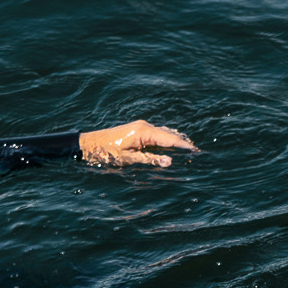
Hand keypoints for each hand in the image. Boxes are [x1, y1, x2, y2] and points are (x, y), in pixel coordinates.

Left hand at [78, 120, 196, 167]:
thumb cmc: (106, 153)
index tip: (196, 152)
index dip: (184, 146)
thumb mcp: (128, 160)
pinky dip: (167, 141)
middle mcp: (144, 126)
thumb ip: (150, 160)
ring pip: (164, 134)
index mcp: (143, 131)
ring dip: (175, 142)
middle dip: (182, 144)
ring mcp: (141, 127)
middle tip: (197, 153)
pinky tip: (173, 147)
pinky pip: (157, 135)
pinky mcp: (138, 131)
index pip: (169, 139)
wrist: (89, 144)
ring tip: (189, 150)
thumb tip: (170, 162)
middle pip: (169, 135)